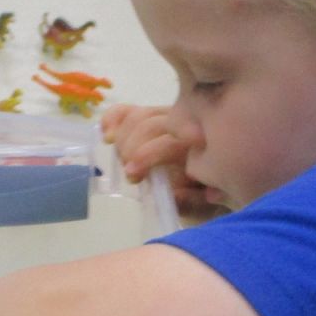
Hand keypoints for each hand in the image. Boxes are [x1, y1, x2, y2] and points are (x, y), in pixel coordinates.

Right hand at [100, 103, 226, 219]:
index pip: (169, 142)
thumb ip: (191, 201)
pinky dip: (114, 118)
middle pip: (149, 124)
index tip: (131, 175)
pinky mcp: (151, 115)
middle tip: (129, 172)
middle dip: (131, 148)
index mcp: (198, 145)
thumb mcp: (202, 205)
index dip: (146, 155)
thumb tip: (176, 193)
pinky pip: (129, 110)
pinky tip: (106, 134)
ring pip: (138, 115)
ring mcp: (167, 115)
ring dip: (122, 137)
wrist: (209, 177)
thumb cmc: (202, 194)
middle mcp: (185, 123)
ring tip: (121, 159)